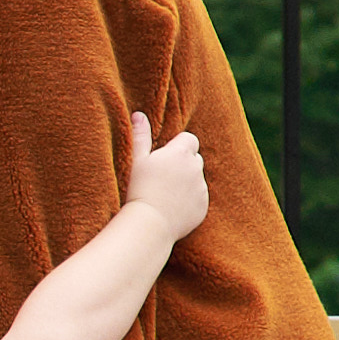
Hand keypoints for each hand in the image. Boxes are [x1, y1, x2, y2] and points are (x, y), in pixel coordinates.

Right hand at [123, 110, 206, 242]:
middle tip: (163, 176)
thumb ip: (140, 136)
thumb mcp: (136, 160)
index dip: (178, 146)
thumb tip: (139, 115)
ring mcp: (201, 188)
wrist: (149, 224)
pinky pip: (199, 198)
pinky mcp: (203, 207)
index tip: (164, 157)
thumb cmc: (138, 190)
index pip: (189, 139)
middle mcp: (196, 168)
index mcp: (181, 153)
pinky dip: (190, 200)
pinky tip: (172, 207)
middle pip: (195, 158)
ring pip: (197, 179)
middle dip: (184, 163)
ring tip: (166, 193)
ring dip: (187, 182)